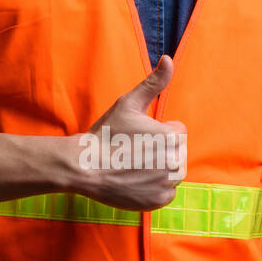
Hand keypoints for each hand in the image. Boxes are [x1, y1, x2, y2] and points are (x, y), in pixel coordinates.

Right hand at [74, 54, 186, 210]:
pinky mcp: (159, 201)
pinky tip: (133, 180)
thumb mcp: (129, 103)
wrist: (85, 166)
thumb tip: (168, 59)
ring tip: (132, 166)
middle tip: (131, 151)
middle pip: (175, 154)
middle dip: (158, 151)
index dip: (155, 132)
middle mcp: (175, 162)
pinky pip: (164, 192)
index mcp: (172, 137)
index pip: (176, 133)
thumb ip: (154, 82)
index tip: (136, 136)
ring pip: (170, 173)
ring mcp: (167, 184)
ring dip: (156, 170)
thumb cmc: (106, 133)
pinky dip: (152, 188)